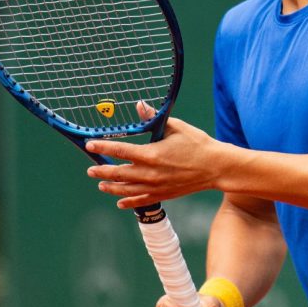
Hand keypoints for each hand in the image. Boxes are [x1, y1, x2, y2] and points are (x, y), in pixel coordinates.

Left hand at [85, 107, 224, 209]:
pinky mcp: (163, 195)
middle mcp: (150, 173)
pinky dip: (128, 201)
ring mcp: (156, 186)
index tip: (91, 145)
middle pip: (119, 173)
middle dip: (102, 170)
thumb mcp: (175, 127)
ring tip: (100, 184)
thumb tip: (139, 105)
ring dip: (111, 187)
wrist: (216, 167)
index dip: (103, 147)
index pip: (120, 150)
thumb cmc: (197, 144)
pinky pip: (141, 200)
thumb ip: (153, 118)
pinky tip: (120, 201)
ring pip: (126, 189)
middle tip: (91, 168)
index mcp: (151, 154)